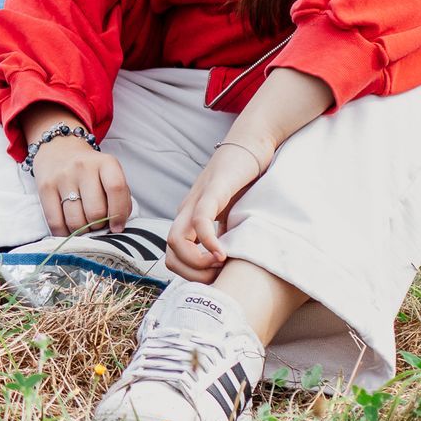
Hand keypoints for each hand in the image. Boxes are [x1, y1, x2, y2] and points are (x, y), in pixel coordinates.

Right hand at [33, 137, 131, 235]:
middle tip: (96, 225)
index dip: (119, 213)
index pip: (116, 189)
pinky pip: (55, 221)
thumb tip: (116, 225)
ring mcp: (62, 177)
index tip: (117, 227)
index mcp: (105, 163)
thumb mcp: (109, 173)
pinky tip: (68, 231)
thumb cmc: (89, 169)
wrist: (58, 148)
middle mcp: (83, 167)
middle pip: (95, 211)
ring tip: (83, 227)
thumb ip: (119, 196)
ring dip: (82, 231)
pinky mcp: (45, 187)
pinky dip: (64, 233)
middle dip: (98, 226)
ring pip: (75, 220)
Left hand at [167, 139, 270, 282]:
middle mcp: (187, 211)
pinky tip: (222, 252)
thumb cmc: (244, 180)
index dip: (192, 274)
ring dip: (196, 262)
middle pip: (170, 252)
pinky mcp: (214, 190)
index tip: (217, 277)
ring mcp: (197, 200)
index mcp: (190, 219)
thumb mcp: (234, 214)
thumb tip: (232, 265)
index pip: (174, 256)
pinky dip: (207, 242)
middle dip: (192, 274)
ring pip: (175, 240)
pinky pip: (200, 219)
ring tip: (220, 264)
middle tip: (218, 276)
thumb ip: (228, 235)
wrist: (251, 144)